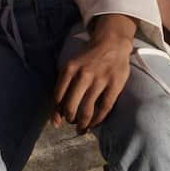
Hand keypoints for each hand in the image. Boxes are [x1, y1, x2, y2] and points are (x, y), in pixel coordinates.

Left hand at [51, 14, 135, 132]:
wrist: (111, 42)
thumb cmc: (88, 57)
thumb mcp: (72, 64)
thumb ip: (65, 82)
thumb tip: (58, 106)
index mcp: (69, 69)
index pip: (58, 96)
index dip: (56, 112)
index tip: (55, 123)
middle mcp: (82, 75)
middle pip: (71, 105)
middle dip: (69, 119)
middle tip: (71, 123)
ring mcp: (99, 80)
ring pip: (88, 109)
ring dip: (83, 123)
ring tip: (82, 128)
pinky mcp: (115, 85)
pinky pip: (105, 107)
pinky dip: (98, 119)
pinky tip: (95, 123)